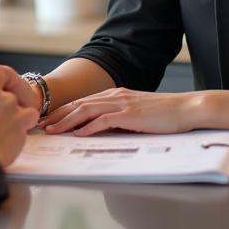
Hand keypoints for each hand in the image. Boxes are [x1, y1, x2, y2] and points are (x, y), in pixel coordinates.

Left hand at [43, 89, 214, 136]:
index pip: (83, 102)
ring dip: (66, 121)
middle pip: (79, 104)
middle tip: (42, 125)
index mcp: (116, 95)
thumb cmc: (164, 114)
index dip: (64, 111)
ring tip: (52, 130)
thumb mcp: (136, 114)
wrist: (186, 108)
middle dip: (58, 115)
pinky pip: (104, 120)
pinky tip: (78, 134)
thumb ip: (118, 118)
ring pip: (86, 111)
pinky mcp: (130, 114)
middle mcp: (115, 96)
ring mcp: (122, 104)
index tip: (49, 120)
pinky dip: (88, 126)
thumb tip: (99, 129)